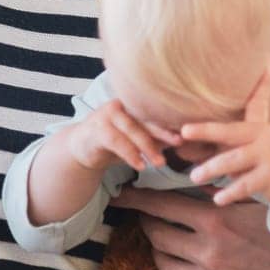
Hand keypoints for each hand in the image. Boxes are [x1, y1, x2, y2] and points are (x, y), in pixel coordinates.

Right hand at [61, 99, 181, 172]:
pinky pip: (116, 141)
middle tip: (179, 143)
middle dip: (163, 132)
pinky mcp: (96, 128)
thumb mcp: (137, 139)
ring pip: (132, 130)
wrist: (82, 147)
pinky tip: (140, 166)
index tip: (188, 132)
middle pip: (145, 118)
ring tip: (160, 163)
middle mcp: (120, 104)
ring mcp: (107, 114)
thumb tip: (183, 140)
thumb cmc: (114, 142)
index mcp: (131, 104)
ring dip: (147, 147)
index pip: (154, 111)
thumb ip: (156, 137)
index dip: (171, 121)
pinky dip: (130, 154)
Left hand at [114, 188, 269, 269]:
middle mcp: (210, 254)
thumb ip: (220, 193)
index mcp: (215, 222)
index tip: (121, 196)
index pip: (160, 207)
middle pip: (157, 238)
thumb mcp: (252, 204)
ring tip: (164, 245)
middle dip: (147, 226)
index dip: (136, 200)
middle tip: (145, 219)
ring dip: (161, 255)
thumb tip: (186, 175)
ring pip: (167, 269)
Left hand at [180, 66, 269, 210]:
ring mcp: (269, 156)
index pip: (228, 124)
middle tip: (181, 137)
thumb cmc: (268, 156)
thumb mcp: (256, 140)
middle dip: (206, 133)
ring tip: (194, 176)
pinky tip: (218, 198)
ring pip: (235, 161)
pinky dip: (230, 192)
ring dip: (212, 168)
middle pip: (230, 134)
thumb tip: (192, 136)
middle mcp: (264, 136)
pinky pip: (246, 185)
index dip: (207, 125)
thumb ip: (231, 136)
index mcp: (256, 126)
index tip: (184, 127)